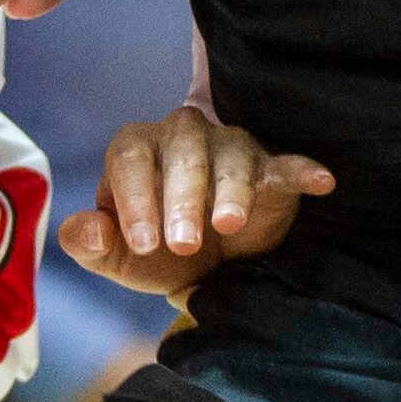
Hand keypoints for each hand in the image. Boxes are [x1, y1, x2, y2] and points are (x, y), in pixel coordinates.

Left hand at [63, 104, 333, 296]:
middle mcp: (180, 136)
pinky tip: (320, 180)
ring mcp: (227, 148)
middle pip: (182, 152)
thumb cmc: (154, 249)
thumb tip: (80, 231)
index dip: (135, 199)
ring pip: (232, 155)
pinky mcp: (268, 170)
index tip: (144, 242)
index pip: (130, 159)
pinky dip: (301, 170)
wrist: (204, 265)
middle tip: (183, 243)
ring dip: (230, 190)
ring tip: (227, 225)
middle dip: (182, 198)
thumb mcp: (116, 256)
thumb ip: (88, 243)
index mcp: (135, 149)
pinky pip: (285, 165)